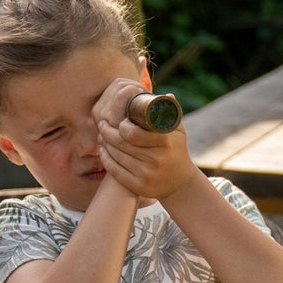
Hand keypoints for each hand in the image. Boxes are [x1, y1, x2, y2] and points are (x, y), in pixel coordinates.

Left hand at [94, 78, 196, 199]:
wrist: (180, 183)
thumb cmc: (177, 150)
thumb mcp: (178, 132)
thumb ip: (171, 113)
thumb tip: (166, 95)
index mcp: (166, 142)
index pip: (134, 133)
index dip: (121, 126)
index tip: (117, 120)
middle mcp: (157, 159)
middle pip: (122, 144)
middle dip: (108, 133)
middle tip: (102, 124)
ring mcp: (147, 175)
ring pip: (117, 156)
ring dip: (105, 145)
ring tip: (102, 136)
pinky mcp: (139, 187)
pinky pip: (116, 172)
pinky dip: (106, 160)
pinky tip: (103, 152)